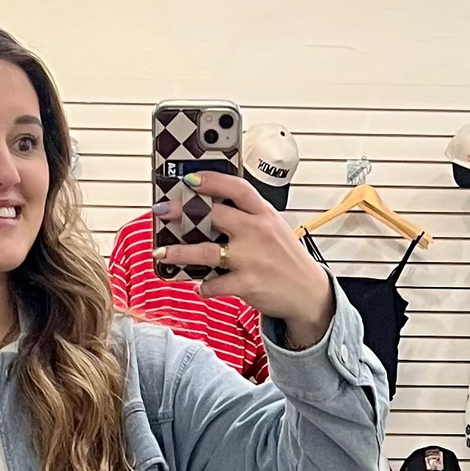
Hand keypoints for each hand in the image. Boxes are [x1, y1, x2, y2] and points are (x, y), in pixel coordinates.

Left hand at [153, 171, 333, 348]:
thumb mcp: (273, 228)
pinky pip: (215, 285)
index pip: (237, 188)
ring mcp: (251, 258)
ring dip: (179, 253)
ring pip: (206, 252)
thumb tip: (213, 210)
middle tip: (163, 211)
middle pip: (215, 215)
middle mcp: (256, 232)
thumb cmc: (286, 259)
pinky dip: (203, 287)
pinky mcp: (247, 284)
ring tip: (161, 253)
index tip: (191, 178)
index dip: (212, 180)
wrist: (308, 292)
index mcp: (264, 214)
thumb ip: (248, 217)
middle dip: (183, 212)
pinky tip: (199, 286)